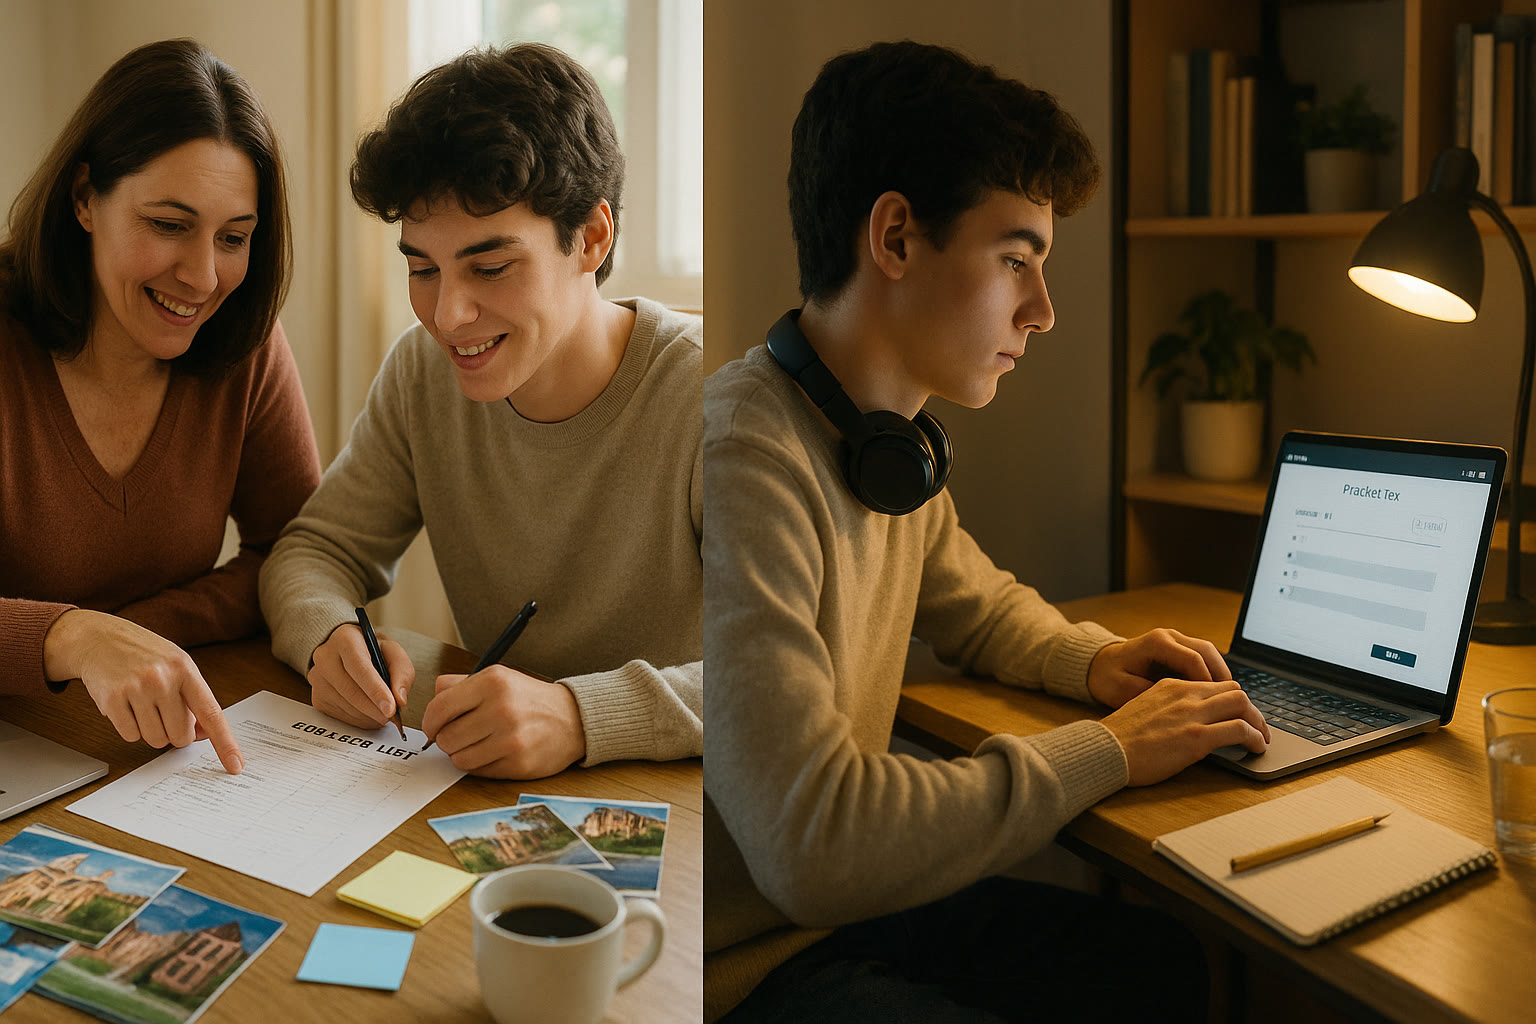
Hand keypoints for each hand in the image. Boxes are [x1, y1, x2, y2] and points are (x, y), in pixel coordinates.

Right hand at [43, 610, 242, 773]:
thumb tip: (206, 734)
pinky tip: (126, 705)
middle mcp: (163, 678)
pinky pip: (130, 736)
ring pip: (155, 739)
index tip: (235, 765)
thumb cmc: (145, 655)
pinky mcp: (112, 699)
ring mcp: (136, 688)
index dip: (225, 742)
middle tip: (164, 714)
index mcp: (186, 669)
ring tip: (143, 706)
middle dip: (175, 733)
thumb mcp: (177, 666)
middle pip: (180, 735)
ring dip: (151, 731)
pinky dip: (130, 728)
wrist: (100, 638)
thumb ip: (194, 699)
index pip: (211, 713)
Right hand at [308, 623, 414, 728]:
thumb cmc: (372, 651)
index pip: (359, 667)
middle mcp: (326, 658)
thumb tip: (399, 700)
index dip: (375, 690)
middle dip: (375, 708)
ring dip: (369, 715)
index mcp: (345, 639)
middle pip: (350, 690)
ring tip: (383, 712)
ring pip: (346, 707)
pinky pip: (340, 716)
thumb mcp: (393, 652)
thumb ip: (402, 673)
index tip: (390, 708)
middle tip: (393, 716)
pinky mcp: (317, 698)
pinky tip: (369, 712)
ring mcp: (318, 679)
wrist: (347, 651)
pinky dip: (360, 719)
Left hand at [421, 667, 586, 778]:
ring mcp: (511, 739)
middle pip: (446, 738)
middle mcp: (501, 709)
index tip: (433, 727)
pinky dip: (480, 765)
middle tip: (460, 735)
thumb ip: (461, 684)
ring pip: (459, 759)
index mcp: (492, 683)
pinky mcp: (518, 764)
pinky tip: (494, 753)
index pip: (439, 708)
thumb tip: (434, 694)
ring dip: (463, 754)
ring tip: (478, 744)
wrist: (574, 719)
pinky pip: (478, 772)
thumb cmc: (530, 700)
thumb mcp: (499, 678)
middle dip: (447, 739)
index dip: (429, 723)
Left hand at [1087, 628, 1230, 708]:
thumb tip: (1175, 704)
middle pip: (1207, 651)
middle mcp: (1169, 636)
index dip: (1206, 681)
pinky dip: (1213, 673)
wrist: (1098, 665)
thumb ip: (1147, 693)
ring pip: (1209, 652)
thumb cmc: (1107, 678)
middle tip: (1232, 700)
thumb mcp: (1120, 689)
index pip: (1192, 659)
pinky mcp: (1179, 648)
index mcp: (1156, 643)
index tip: (1215, 702)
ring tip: (1230, 698)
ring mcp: (1175, 640)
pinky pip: (1203, 657)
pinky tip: (1218, 693)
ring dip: (1221, 673)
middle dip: (1221, 675)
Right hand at [1102, 678, 1269, 785]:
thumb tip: (1186, 721)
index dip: (1232, 700)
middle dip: (1251, 709)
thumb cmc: (1120, 738)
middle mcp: (1185, 695)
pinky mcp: (1197, 737)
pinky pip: (1239, 730)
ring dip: (1258, 722)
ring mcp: (1192, 715)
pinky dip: (1254, 738)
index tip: (1237, 715)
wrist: (1106, 750)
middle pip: (1234, 690)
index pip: (1214, 684)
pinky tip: (1255, 748)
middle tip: (1257, 727)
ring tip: (1261, 738)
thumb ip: (1168, 708)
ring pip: (1242, 704)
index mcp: (1171, 686)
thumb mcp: (1144, 709)